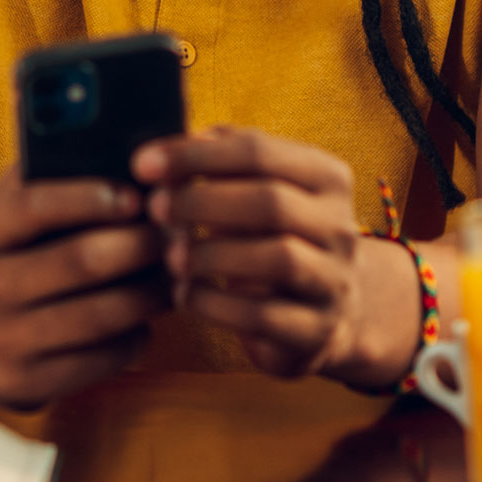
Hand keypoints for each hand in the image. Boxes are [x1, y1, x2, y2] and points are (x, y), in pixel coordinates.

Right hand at [0, 168, 167, 409]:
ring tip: (173, 273)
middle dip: (139, 244)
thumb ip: (39, 177)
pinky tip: (144, 318)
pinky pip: (102, 359)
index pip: (32, 207)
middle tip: (175, 234)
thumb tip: (97, 132)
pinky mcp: (23, 386)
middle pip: (79, 261)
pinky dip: (135, 335)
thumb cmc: (1, 257)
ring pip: (100, 314)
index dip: (88, 197)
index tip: (136, 193)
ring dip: (150, 291)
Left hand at [135, 126, 419, 386]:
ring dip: (211, 255)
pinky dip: (214, 303)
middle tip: (156, 208)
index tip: (142, 165)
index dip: (194, 155)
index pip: (258, 150)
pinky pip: (264, 315)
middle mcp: (340, 227)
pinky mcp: (318, 331)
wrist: (326, 310)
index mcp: (325, 177)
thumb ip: (213, 162)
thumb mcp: (251, 189)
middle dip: (202, 201)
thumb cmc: (268, 234)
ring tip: (172, 257)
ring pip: (279, 258)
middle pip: (271, 202)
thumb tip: (162, 155)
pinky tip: (185, 294)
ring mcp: (335, 281)